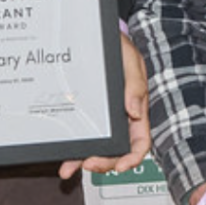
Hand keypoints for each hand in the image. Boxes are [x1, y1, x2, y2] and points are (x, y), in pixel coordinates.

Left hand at [61, 35, 151, 179]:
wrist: (96, 37)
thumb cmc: (119, 48)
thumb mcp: (131, 61)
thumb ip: (135, 85)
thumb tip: (134, 111)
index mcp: (137, 108)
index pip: (140, 141)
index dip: (133, 157)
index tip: (121, 166)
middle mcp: (120, 118)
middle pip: (117, 151)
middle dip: (105, 162)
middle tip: (91, 164)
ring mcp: (102, 120)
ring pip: (97, 148)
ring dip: (84, 161)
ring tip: (71, 167)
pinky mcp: (86, 116)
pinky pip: (81, 137)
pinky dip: (73, 151)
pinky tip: (65, 159)